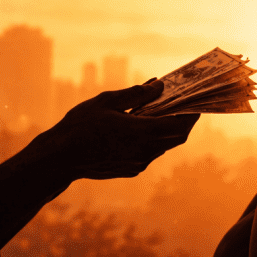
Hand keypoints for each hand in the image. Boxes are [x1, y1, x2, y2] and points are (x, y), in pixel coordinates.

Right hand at [52, 80, 199, 179]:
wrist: (60, 159)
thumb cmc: (80, 126)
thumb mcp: (107, 101)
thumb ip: (136, 94)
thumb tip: (158, 86)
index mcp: (142, 132)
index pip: (179, 124)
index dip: (192, 113)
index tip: (197, 101)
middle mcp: (145, 151)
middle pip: (176, 137)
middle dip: (183, 121)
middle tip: (184, 104)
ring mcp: (138, 163)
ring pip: (163, 146)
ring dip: (166, 130)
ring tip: (162, 112)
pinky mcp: (130, 170)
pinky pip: (149, 153)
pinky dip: (152, 140)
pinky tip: (142, 127)